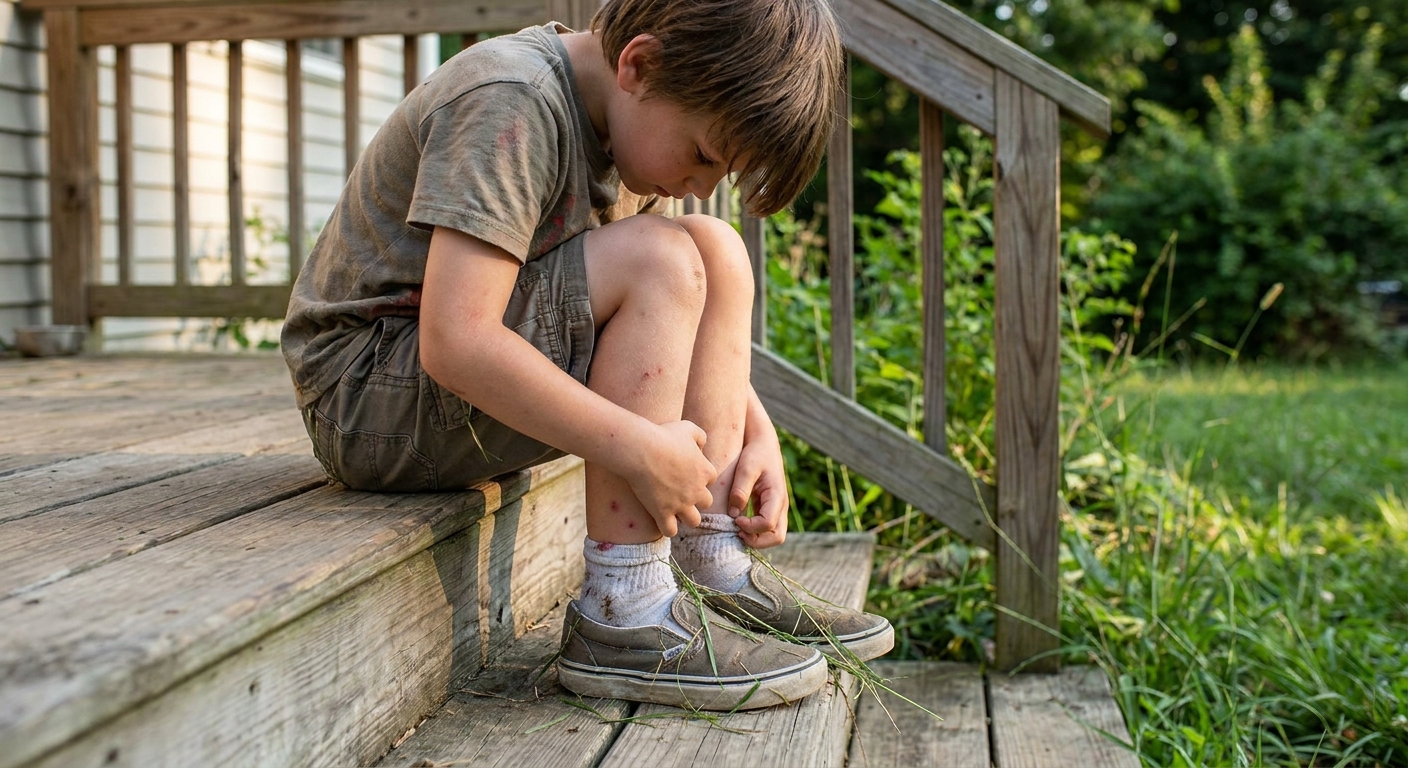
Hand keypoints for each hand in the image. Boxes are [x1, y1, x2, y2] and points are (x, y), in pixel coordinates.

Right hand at [625, 420, 713, 536]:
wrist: (642, 450)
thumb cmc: (663, 435)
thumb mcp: (688, 427)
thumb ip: (700, 436)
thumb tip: (702, 445)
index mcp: (705, 471)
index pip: (710, 480)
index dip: (698, 478)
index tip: (685, 473)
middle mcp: (697, 491)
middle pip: (706, 503)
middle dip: (696, 499)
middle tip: (680, 493)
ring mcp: (680, 504)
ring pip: (693, 521)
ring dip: (685, 516)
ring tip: (673, 510)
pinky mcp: (662, 513)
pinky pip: (670, 531)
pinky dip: (666, 528)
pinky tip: (659, 519)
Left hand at [728, 430, 789, 548]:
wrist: (764, 444)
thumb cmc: (756, 453)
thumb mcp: (746, 467)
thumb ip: (741, 489)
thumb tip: (734, 513)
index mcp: (777, 496)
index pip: (769, 524)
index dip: (751, 527)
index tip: (735, 519)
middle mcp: (781, 506)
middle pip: (777, 537)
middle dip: (757, 540)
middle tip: (737, 532)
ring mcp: (777, 509)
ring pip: (773, 536)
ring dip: (756, 538)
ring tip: (737, 529)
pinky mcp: (769, 509)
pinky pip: (766, 529)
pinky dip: (754, 532)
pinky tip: (738, 523)